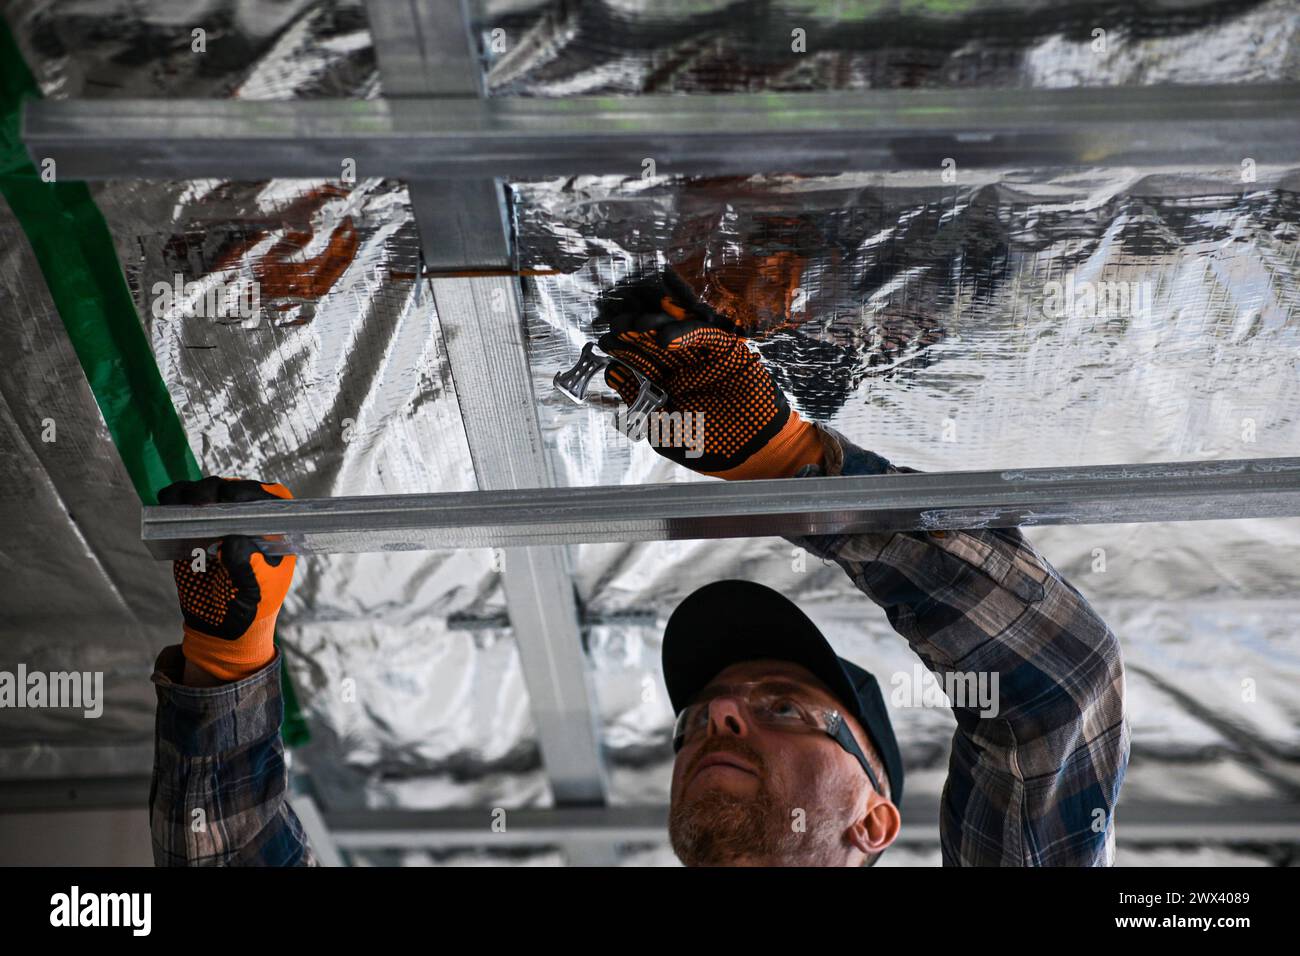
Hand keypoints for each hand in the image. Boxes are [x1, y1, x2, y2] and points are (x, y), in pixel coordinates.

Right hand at [156, 477, 296, 682]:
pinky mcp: (195, 522)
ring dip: (192, 494)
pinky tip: (167, 506)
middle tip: (200, 505)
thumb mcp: (257, 589)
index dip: (249, 494)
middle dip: (215, 492)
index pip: (269, 498)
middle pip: (234, 488)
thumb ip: (249, 566)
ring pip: (207, 490)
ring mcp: (222, 515)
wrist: (224, 622)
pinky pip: (183, 502)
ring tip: (181, 508)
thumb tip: (233, 540)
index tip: (230, 502)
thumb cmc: (252, 603)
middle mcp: (251, 515)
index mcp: (276, 527)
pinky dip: (173, 499)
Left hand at [595, 269, 824, 479]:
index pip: (641, 363)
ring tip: (634, 325)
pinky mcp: (728, 352)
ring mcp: (705, 359)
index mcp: (667, 386)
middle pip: (655, 344)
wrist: (756, 454)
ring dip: (654, 328)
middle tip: (615, 328)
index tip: (604, 343)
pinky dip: (686, 335)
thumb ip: (641, 404)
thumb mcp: (666, 431)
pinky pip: (706, 337)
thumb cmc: (712, 448)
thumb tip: (614, 375)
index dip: (623, 351)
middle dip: (634, 335)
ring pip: (677, 335)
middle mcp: (684, 368)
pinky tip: (665, 338)